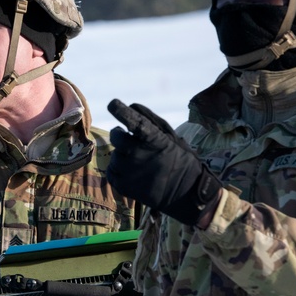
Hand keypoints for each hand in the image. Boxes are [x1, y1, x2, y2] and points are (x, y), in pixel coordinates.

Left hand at [106, 99, 221, 226]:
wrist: (184, 192)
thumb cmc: (179, 159)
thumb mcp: (170, 136)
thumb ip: (149, 120)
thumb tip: (130, 105)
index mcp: (154, 140)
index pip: (134, 122)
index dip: (121, 111)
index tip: (113, 103)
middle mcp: (139, 154)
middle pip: (116, 137)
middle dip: (119, 134)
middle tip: (126, 137)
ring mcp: (130, 172)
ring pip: (114, 155)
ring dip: (121, 154)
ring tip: (135, 159)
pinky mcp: (124, 186)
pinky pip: (111, 172)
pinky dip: (117, 169)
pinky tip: (130, 170)